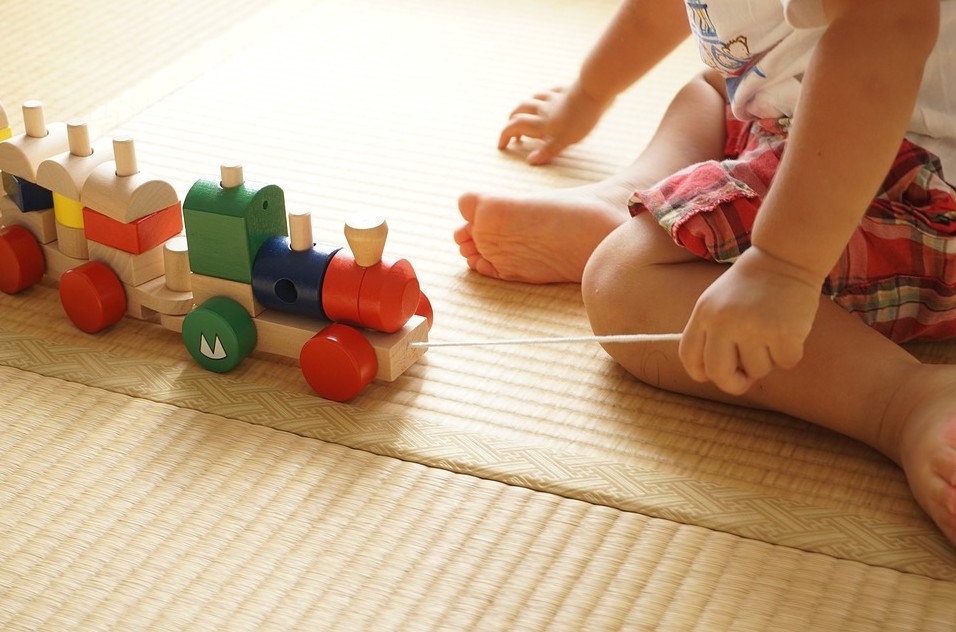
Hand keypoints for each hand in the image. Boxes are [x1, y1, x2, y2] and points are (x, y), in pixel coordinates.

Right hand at [498, 82, 609, 164]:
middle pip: (520, 111)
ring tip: (525, 114)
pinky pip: (551, 92)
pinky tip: (548, 97)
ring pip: (533, 99)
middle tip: (512, 132)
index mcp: (541, 123)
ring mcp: (554, 98)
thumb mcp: (565, 140)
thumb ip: (547, 151)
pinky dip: (545, 96)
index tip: (501, 146)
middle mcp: (543, 109)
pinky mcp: (566, 91)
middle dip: (512, 121)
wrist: (594, 91)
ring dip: (525, 107)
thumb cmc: (581, 118)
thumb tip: (530, 161)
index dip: (505, 136)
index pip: (515, 127)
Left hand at [678, 247, 821, 394]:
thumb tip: (722, 376)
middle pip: (719, 374)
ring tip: (771, 334)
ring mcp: (753, 328)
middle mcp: (724, 322)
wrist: (784, 257)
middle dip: (734, 384)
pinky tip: (789, 330)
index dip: (700, 373)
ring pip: (757, 370)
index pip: (689, 356)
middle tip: (747, 378)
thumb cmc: (751, 284)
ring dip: (767, 360)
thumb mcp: (718, 301)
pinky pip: (785, 363)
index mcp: (704, 314)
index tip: (713, 376)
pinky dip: (789, 353)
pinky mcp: (782, 332)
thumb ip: (713, 333)